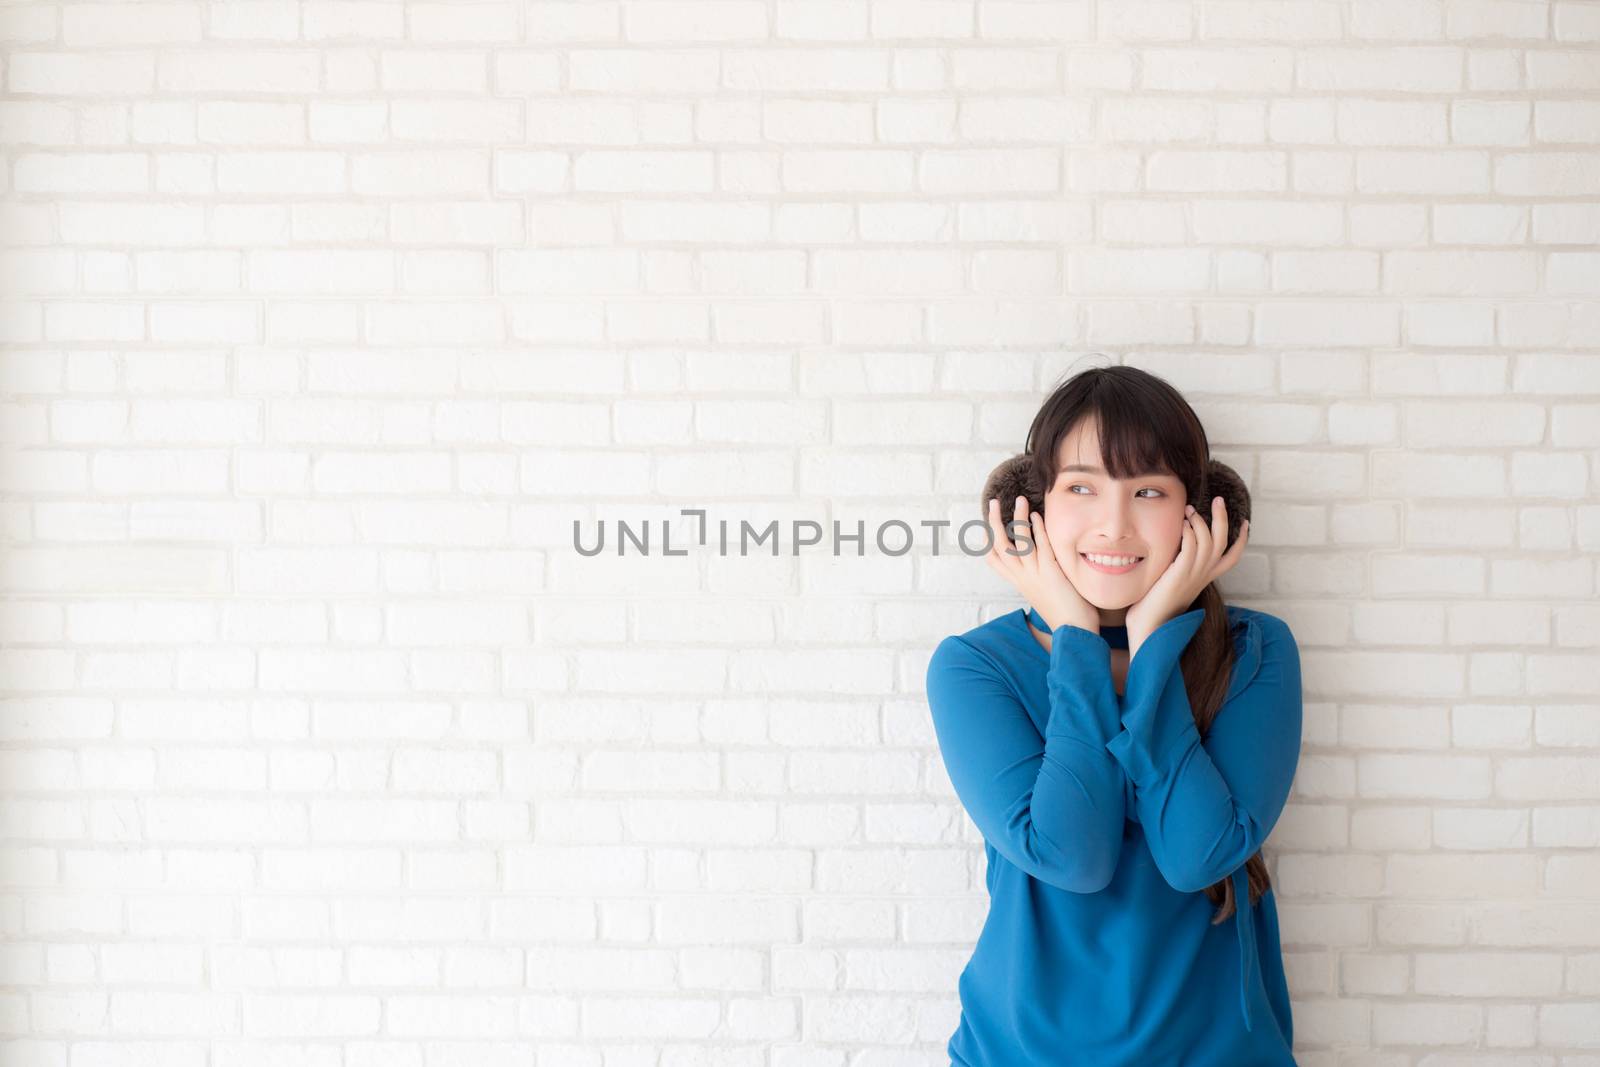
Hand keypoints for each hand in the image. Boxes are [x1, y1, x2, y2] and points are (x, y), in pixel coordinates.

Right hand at [984, 494, 1099, 634]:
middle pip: (999, 546)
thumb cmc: (1064, 616)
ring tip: (1020, 500)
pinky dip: (1038, 530)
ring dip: (1018, 518)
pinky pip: (1042, 546)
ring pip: (1019, 542)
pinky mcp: (1051, 573)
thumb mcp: (1043, 595)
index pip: (994, 561)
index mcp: (1019, 583)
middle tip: (994, 503)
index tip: (985, 527)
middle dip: (995, 523)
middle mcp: (1023, 577)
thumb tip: (1042, 567)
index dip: (986, 542)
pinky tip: (1038, 516)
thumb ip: (1039, 579)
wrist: (1074, 633)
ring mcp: (1036, 574)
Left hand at [1124, 495, 1249, 655]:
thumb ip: (1178, 565)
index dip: (1242, 540)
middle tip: (1218, 499)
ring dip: (1201, 521)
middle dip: (1223, 519)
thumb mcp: (1172, 581)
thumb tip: (1173, 549)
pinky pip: (1191, 547)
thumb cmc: (1154, 606)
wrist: (1149, 627)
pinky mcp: (1181, 574)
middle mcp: (1204, 576)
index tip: (1245, 521)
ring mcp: (1194, 575)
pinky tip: (1182, 523)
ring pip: (1210, 541)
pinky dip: (1189, 532)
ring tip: (1189, 509)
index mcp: (1205, 578)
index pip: (1232, 558)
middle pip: (1223, 543)